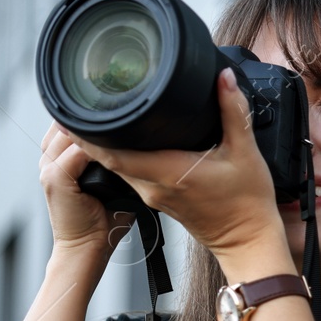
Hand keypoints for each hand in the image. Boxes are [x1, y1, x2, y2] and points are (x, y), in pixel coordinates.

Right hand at [39, 121, 136, 282]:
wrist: (86, 250)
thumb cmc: (102, 222)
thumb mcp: (112, 185)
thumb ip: (117, 162)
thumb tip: (143, 145)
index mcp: (58, 160)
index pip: (69, 124)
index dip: (89, 118)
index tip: (115, 115)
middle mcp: (48, 161)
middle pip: (66, 123)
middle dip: (90, 119)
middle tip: (120, 119)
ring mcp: (48, 169)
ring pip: (69, 133)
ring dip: (93, 131)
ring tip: (118, 132)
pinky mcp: (55, 178)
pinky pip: (75, 153)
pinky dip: (93, 148)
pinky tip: (111, 149)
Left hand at [62, 69, 289, 263]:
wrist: (248, 242)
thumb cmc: (248, 205)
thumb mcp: (246, 152)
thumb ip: (233, 111)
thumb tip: (223, 78)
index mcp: (169, 173)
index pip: (115, 155)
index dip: (89, 136)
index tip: (73, 115)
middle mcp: (155, 188)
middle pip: (109, 160)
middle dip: (90, 136)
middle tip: (78, 107)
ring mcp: (155, 196)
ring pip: (119, 168)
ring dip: (103, 147)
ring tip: (94, 119)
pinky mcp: (159, 200)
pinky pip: (131, 175)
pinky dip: (121, 157)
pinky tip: (123, 140)